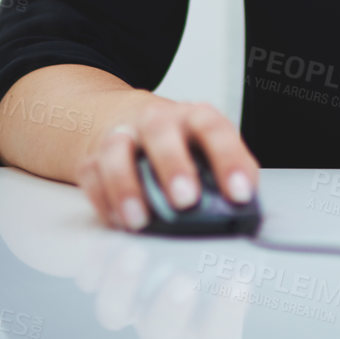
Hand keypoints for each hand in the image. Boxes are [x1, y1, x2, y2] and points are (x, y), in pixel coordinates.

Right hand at [73, 93, 259, 231]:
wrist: (131, 120)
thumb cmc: (181, 143)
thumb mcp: (211, 148)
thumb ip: (229, 173)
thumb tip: (248, 209)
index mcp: (194, 117)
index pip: (214, 129)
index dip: (229, 160)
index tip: (240, 194)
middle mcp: (157, 121)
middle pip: (161, 131)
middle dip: (174, 166)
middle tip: (186, 200)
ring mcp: (122, 136)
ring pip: (117, 150)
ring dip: (127, 186)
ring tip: (140, 220)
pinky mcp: (94, 158)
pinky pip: (91, 175)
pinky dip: (101, 199)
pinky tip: (118, 221)